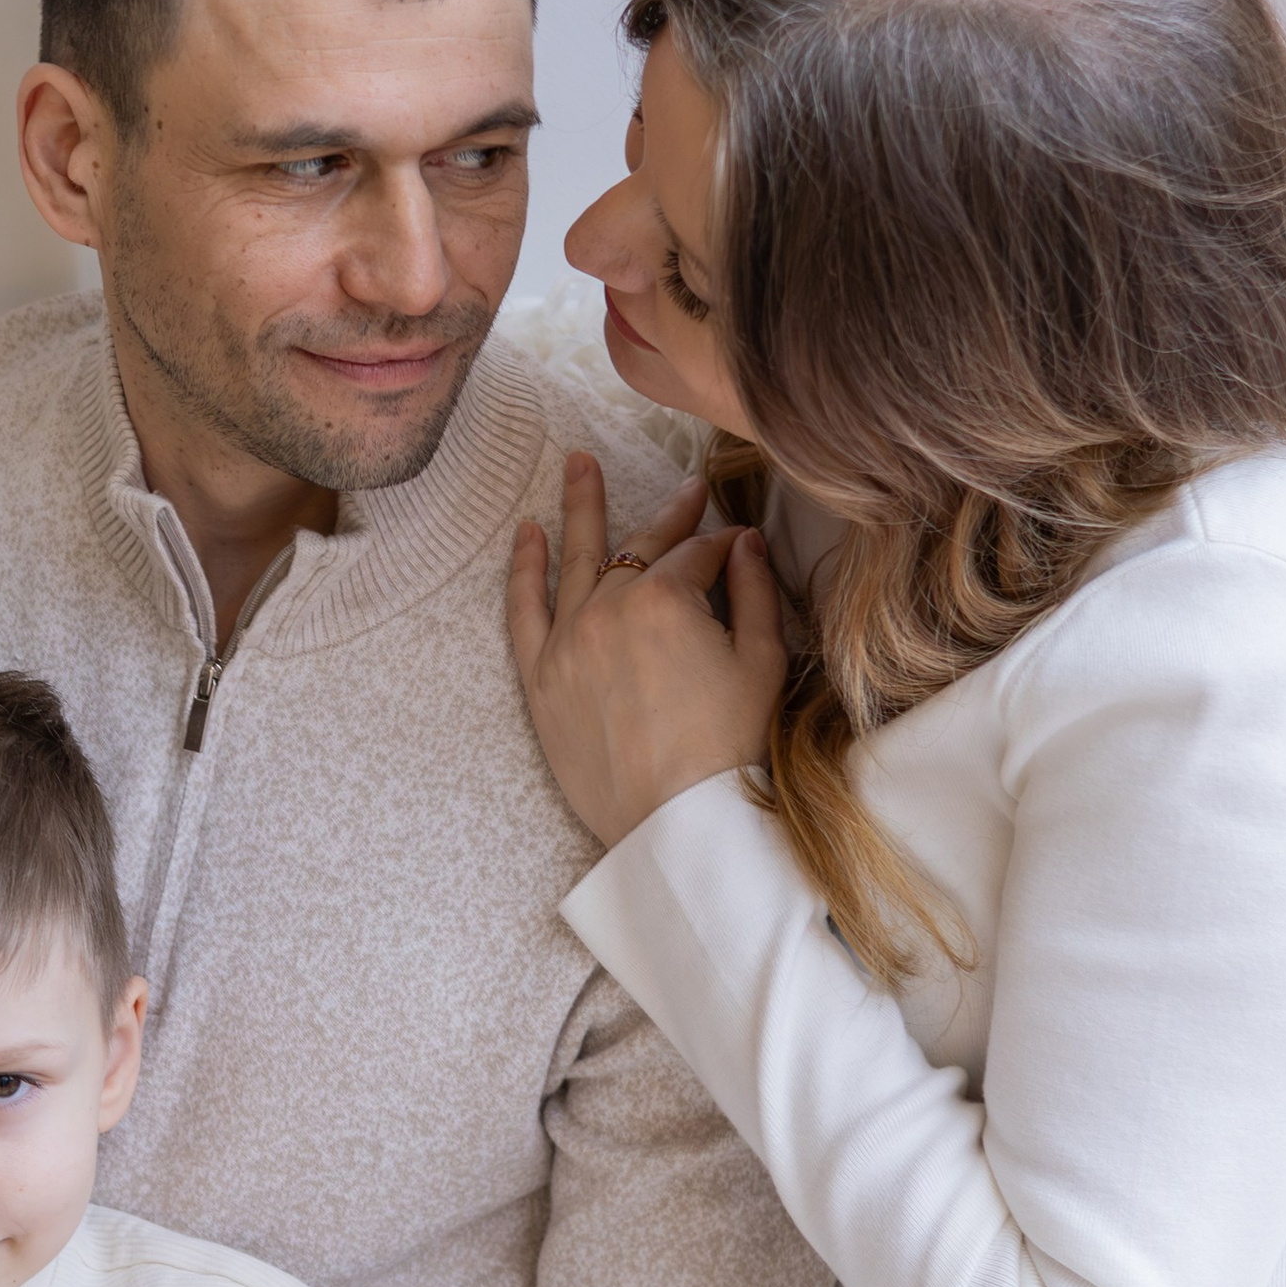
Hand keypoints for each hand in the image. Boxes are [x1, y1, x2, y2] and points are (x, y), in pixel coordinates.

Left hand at [508, 453, 784, 846]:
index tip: (740, 544)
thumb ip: (755, 593)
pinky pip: (523, 610)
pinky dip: (524, 569)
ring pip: (576, 561)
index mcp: (666, 600)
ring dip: (579, 508)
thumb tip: (745, 541)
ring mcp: (568, 640)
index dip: (725, 548)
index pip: (697, 556)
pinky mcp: (541, 677)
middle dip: (669, 515)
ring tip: (577, 463)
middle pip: (641, 550)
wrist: (676, 822)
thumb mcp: (762, 663)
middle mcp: (609, 609)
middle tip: (687, 488)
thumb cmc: (728, 748)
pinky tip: (528, 534)